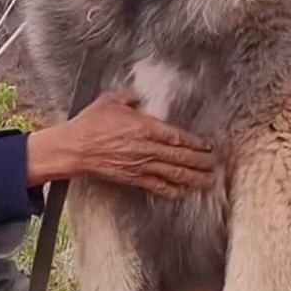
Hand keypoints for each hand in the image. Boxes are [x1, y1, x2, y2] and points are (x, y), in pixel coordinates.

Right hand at [26, 90, 215, 198]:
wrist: (75, 148)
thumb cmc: (91, 123)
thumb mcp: (111, 100)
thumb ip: (130, 97)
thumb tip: (139, 97)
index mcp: (145, 128)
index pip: (177, 137)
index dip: (196, 143)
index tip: (208, 145)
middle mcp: (147, 148)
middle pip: (181, 157)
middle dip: (201, 162)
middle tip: (215, 164)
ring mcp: (141, 166)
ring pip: (174, 174)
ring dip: (193, 178)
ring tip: (208, 180)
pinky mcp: (132, 178)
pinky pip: (157, 186)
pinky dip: (173, 190)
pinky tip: (184, 192)